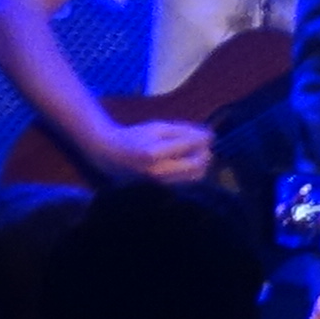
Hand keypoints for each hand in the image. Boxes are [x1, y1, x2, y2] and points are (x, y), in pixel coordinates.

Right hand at [104, 117, 219, 184]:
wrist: (109, 156)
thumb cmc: (134, 137)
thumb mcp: (158, 128)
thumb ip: (184, 132)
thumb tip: (210, 136)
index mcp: (154, 153)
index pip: (192, 145)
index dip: (205, 138)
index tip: (209, 134)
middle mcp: (156, 172)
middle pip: (197, 165)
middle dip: (205, 153)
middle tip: (204, 145)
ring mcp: (158, 184)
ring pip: (194, 177)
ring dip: (201, 164)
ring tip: (195, 153)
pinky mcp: (160, 191)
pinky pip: (185, 182)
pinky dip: (191, 172)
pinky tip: (186, 163)